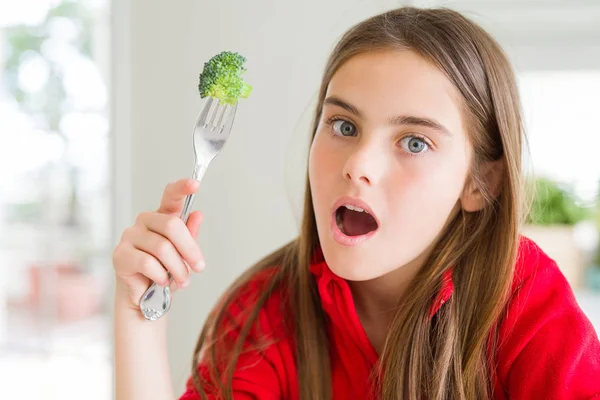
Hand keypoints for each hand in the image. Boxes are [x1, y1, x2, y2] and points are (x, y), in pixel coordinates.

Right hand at [112, 179, 205, 309]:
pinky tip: (163, 281)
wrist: (146, 298)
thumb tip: (197, 214)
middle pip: (172, 226)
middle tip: (198, 267)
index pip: (170, 196)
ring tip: (182, 280)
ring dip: (178, 268)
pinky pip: (147, 262)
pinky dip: (161, 275)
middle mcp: (144, 221)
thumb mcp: (183, 255)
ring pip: (162, 248)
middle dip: (190, 250)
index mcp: (162, 217)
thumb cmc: (164, 272)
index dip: (182, 188)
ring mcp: (130, 236)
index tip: (195, 184)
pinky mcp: (120, 254)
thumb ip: (190, 235)